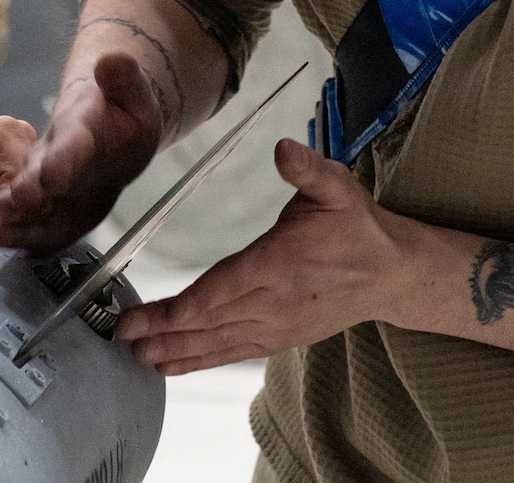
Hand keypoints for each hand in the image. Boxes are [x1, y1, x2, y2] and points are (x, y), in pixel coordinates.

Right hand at [0, 51, 163, 254]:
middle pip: (38, 171)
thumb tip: (113, 59)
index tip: (52, 175)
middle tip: (11, 205)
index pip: (72, 141)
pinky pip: (39, 221)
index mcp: (80, 126)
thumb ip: (125, 77)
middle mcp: (54, 153)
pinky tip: (2, 242)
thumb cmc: (122, 112)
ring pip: (31, 199)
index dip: (62, 158)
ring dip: (17, 216)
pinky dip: (23, 234)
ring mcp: (48, 180)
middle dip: (26, 190)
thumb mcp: (133, 92)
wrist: (108, 128)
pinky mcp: (52, 204)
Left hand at [118, 139, 412, 373]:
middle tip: (121, 336)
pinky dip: (201, 361)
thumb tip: (284, 149)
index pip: (222, 290)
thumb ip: (308, 170)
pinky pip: (233, 353)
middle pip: (209, 322)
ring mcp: (276, 326)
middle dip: (163, 331)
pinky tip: (172, 364)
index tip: (146, 316)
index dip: (182, 308)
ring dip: (176, 351)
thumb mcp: (337, 188)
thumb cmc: (357, 227)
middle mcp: (274, 302)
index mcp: (279, 264)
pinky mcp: (279, 339)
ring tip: (138, 356)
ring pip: (218, 343)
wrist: (391, 274)